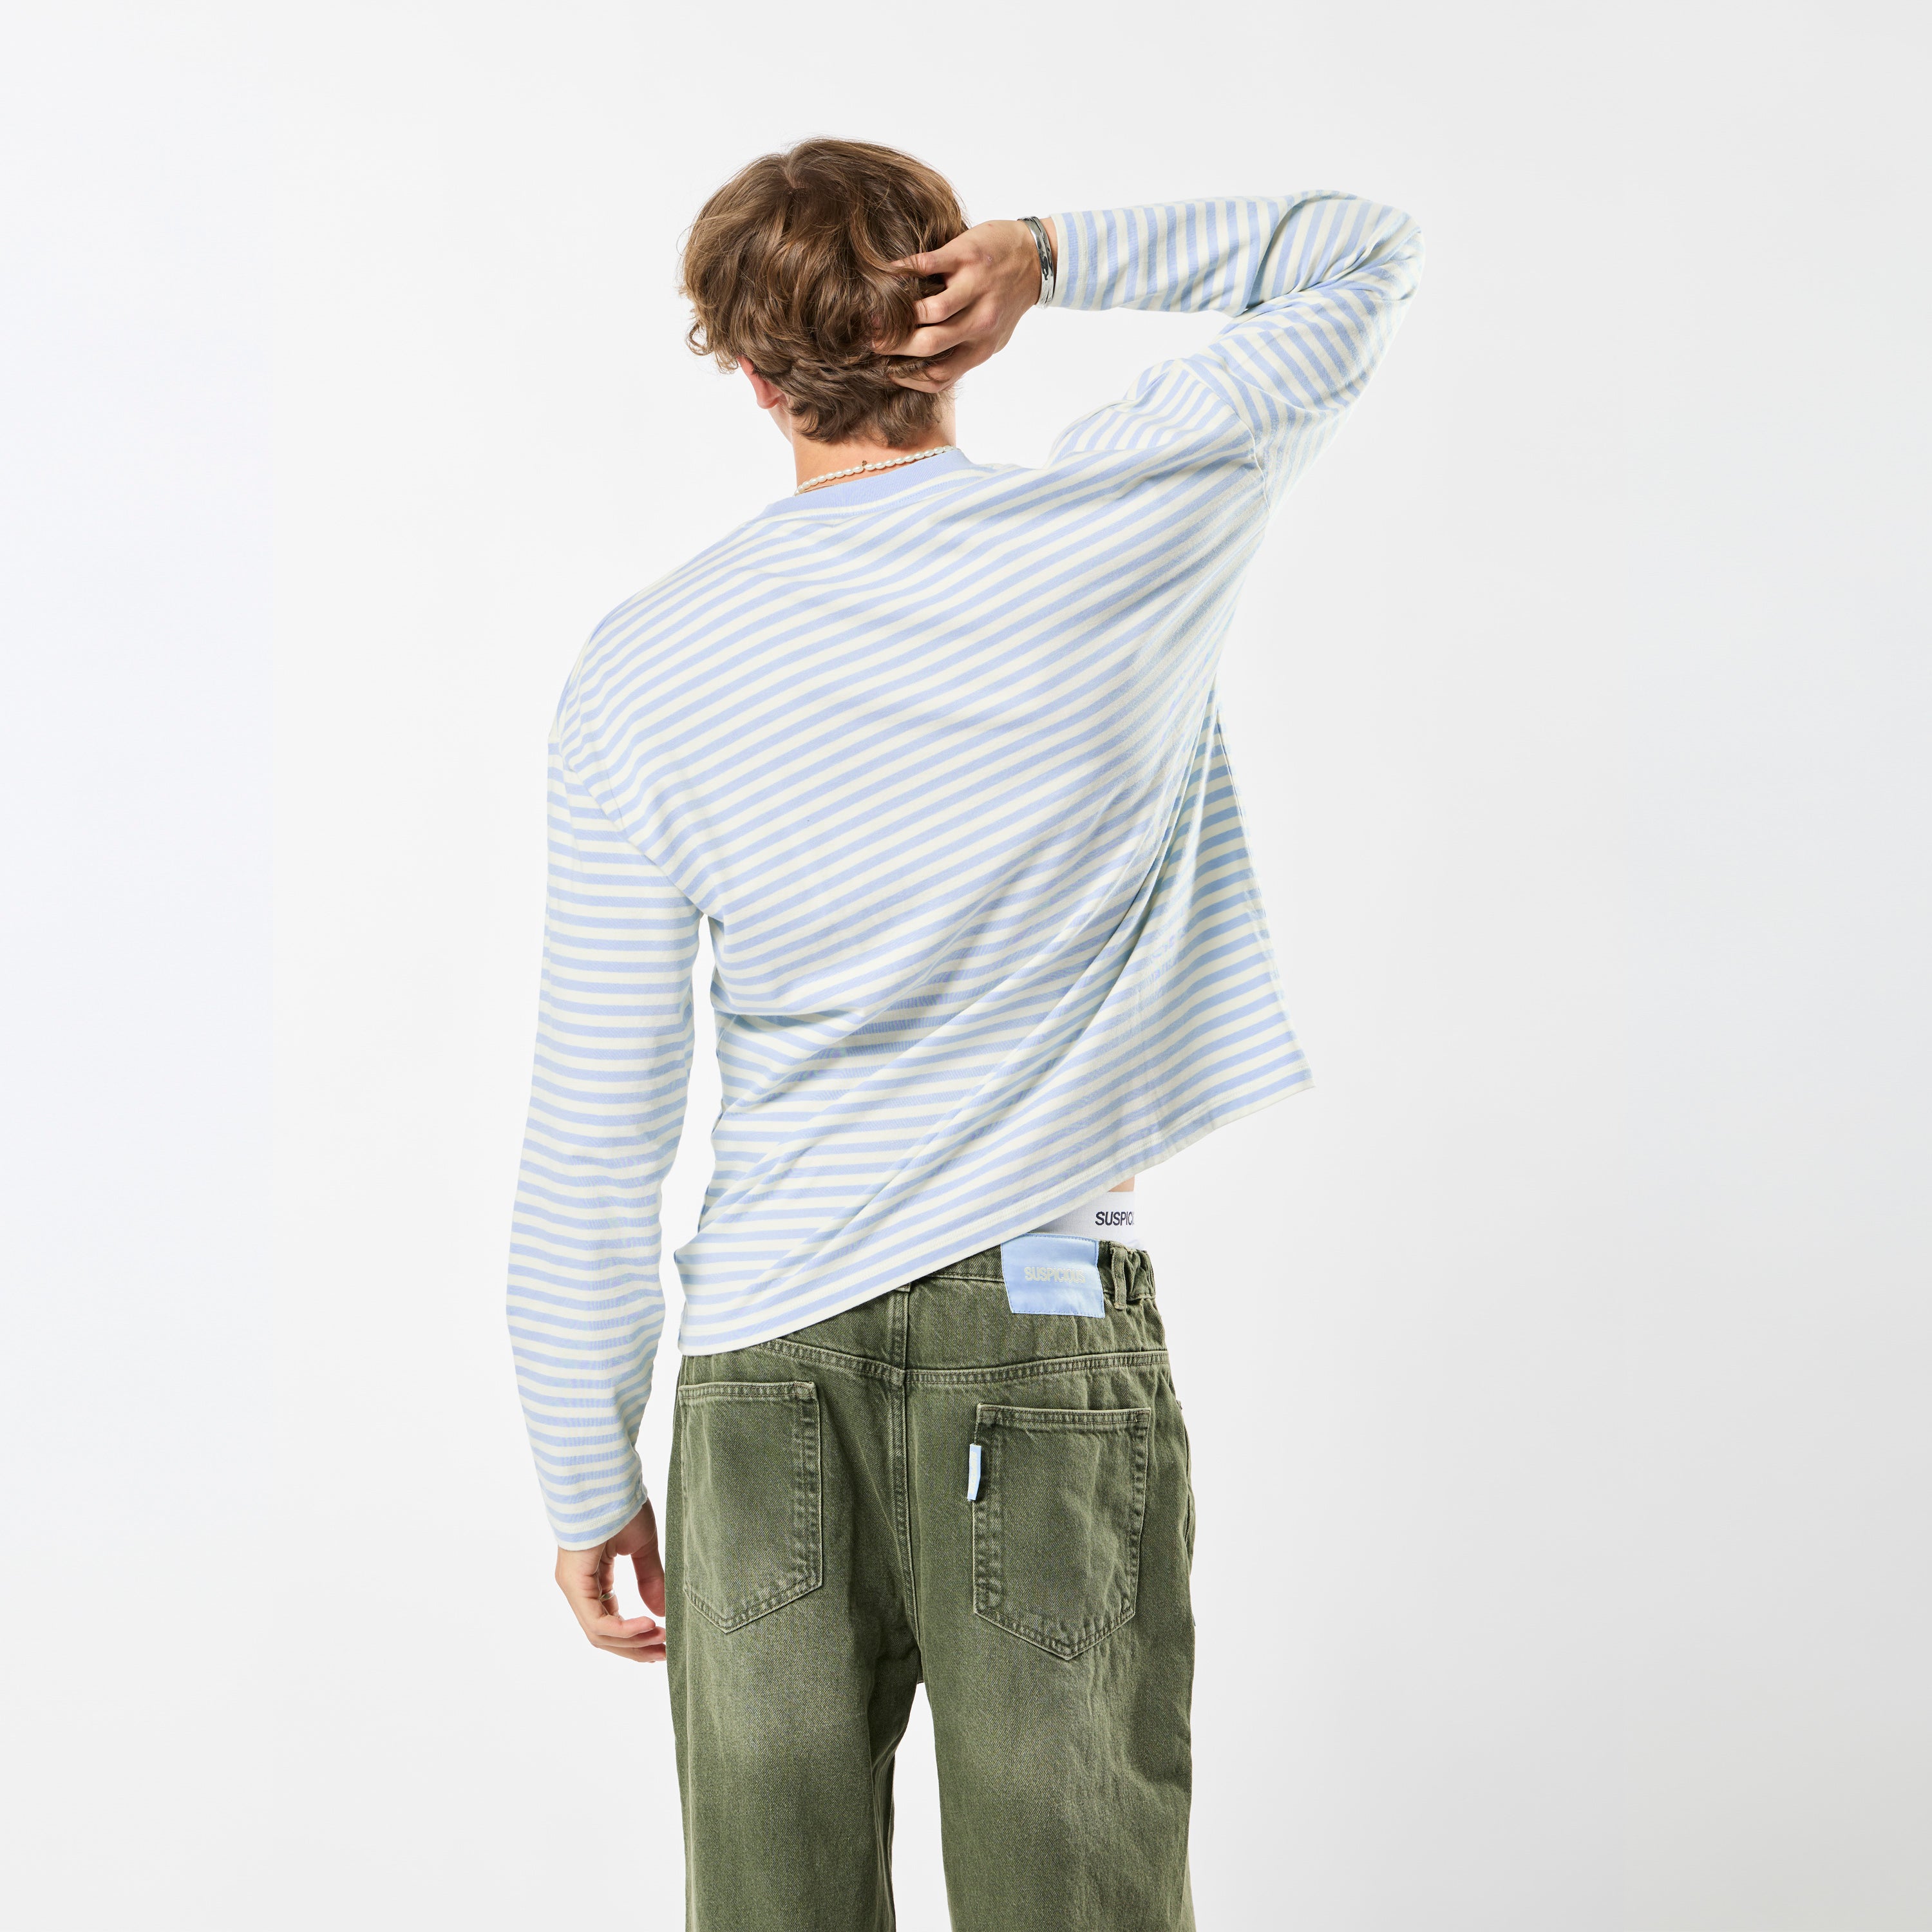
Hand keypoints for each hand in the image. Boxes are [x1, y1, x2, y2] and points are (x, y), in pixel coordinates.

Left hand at [555, 1502, 667, 1662]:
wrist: (604, 1477)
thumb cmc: (621, 1503)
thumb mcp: (642, 1547)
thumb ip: (650, 1579)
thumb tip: (662, 1613)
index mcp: (592, 1579)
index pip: (609, 1621)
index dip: (635, 1637)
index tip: (663, 1640)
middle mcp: (579, 1588)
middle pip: (604, 1635)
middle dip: (636, 1648)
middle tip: (665, 1652)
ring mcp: (574, 1587)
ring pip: (599, 1634)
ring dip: (633, 1643)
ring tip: (662, 1641)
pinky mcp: (574, 1584)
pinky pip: (596, 1621)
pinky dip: (623, 1630)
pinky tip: (648, 1626)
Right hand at [878, 218, 1051, 390]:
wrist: (1035, 258)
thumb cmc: (1006, 299)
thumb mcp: (993, 336)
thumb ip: (964, 351)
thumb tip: (925, 368)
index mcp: (982, 347)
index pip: (940, 375)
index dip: (908, 378)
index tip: (888, 370)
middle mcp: (980, 322)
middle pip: (929, 346)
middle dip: (894, 346)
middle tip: (872, 340)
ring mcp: (974, 288)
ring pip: (930, 312)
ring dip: (896, 314)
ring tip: (875, 312)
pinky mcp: (967, 256)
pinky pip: (927, 265)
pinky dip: (903, 271)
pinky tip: (887, 275)